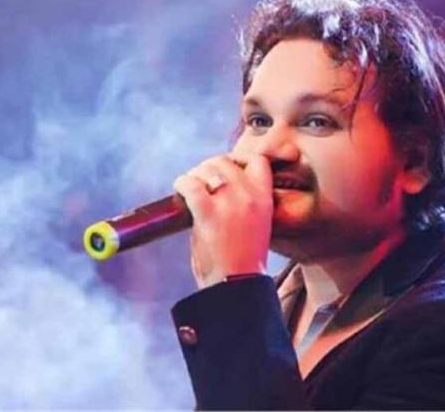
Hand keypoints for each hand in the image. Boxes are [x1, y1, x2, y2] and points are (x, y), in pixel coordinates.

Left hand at [173, 153, 272, 288]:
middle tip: (201, 180)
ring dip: (196, 175)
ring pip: (207, 169)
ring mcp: (229, 202)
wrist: (236, 284)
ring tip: (191, 187)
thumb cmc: (243, 260)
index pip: (257, 160)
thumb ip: (245, 202)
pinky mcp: (208, 212)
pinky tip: (179, 190)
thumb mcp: (257, 224)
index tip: (228, 167)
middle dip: (209, 167)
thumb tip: (220, 184)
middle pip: (225, 162)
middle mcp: (249, 195)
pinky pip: (190, 184)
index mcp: (265, 199)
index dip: (239, 159)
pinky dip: (182, 183)